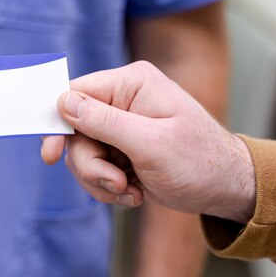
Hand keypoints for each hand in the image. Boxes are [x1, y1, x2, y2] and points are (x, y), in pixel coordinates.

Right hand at [41, 61, 255, 222]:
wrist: (225, 189)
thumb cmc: (200, 162)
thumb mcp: (151, 143)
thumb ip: (104, 121)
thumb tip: (63, 102)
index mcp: (131, 84)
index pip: (75, 93)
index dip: (58, 124)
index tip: (50, 156)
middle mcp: (122, 100)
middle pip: (75, 131)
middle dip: (91, 165)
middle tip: (115, 183)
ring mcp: (120, 126)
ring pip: (82, 153)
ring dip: (100, 180)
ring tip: (130, 191)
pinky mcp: (120, 149)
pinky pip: (94, 167)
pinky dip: (108, 186)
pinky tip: (134, 192)